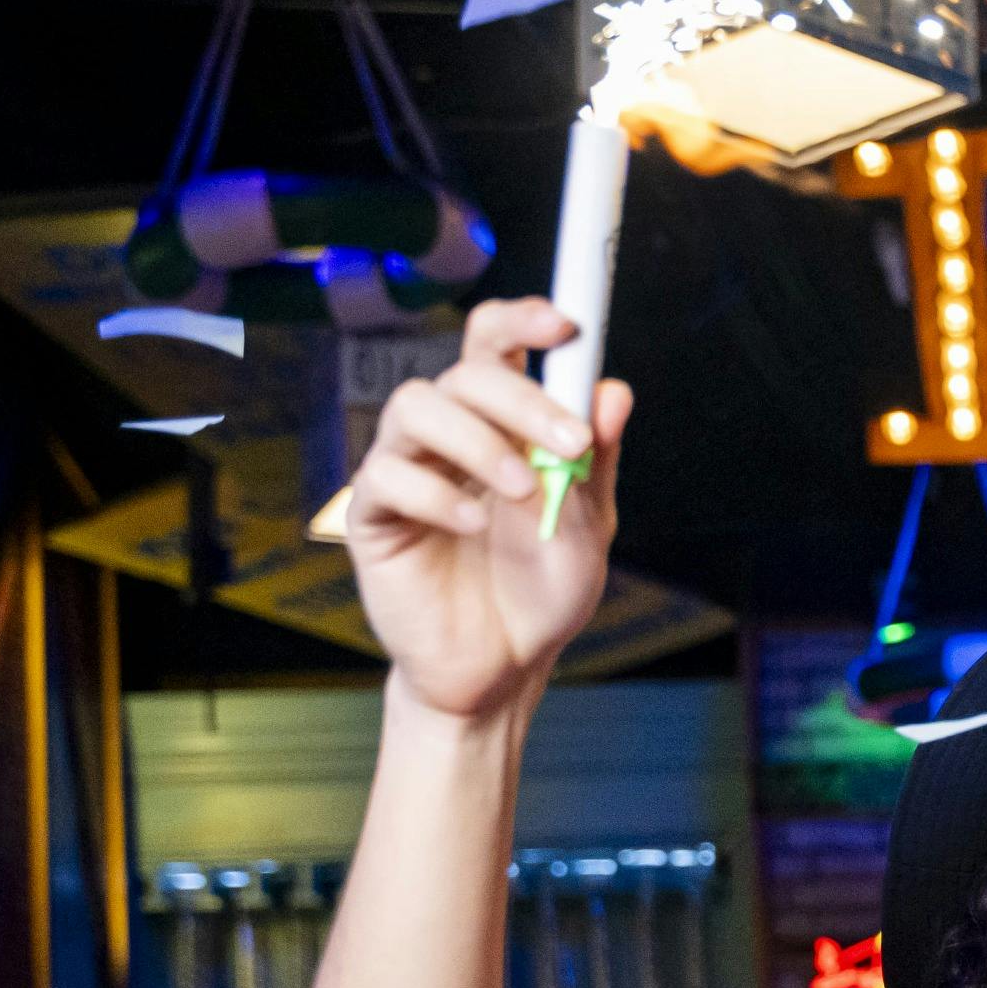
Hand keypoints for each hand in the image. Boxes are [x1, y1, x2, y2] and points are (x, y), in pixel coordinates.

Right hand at [346, 297, 628, 724]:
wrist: (504, 667)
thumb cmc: (541, 593)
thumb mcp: (587, 526)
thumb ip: (595, 460)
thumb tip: (612, 391)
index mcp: (501, 425)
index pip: (496, 345)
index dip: (523, 320)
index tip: (565, 325)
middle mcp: (450, 435)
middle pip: (465, 371)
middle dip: (521, 397)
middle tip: (568, 442)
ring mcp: (407, 469)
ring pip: (417, 407)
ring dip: (478, 441)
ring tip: (522, 491)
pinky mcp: (374, 514)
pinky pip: (387, 476)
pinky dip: (437, 495)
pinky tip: (473, 527)